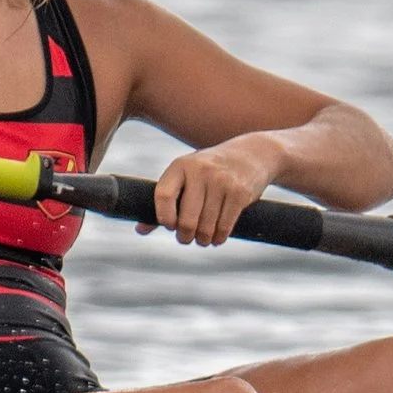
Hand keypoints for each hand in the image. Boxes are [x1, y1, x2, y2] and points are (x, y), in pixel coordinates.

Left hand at [144, 133, 282, 244]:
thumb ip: (166, 202)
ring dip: (203, 239)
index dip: (163, 217)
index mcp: (181, 165)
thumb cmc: (212, 170)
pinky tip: (217, 237)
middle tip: (186, 238)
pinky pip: (224, 226)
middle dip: (185, 236)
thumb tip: (140, 230)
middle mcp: (200, 171)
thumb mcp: (188, 177)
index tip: (169, 225)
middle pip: (187, 218)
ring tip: (203, 239)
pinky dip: (219, 238)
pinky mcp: (239, 193)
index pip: (163, 195)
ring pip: (206, 226)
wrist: (253, 154)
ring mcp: (221, 181)